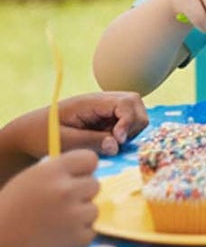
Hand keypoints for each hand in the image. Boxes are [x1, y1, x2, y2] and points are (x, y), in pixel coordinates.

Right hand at [0, 149, 99, 246]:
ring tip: (55, 225)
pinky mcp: (78, 239)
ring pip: (94, 209)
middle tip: (60, 207)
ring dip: (80, 217)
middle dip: (81, 195)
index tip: (75, 180)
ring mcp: (74, 215)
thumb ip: (56, 172)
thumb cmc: (9, 213)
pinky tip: (56, 240)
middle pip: (95, 185)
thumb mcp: (28, 181)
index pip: (90, 159)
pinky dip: (77, 237)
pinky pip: (90, 232)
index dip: (83, 171)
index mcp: (53, 172)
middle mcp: (66, 190)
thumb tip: (82, 171)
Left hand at [7, 94, 147, 160]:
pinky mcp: (104, 117)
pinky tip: (105, 143)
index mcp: (92, 101)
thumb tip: (116, 145)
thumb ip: (91, 141)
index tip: (117, 141)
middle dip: (132, 126)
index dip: (128, 121)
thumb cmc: (41, 135)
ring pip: (134, 113)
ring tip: (106, 144)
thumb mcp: (63, 141)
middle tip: (113, 144)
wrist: (28, 133)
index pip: (126, 102)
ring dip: (127, 131)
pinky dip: (121, 134)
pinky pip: (124, 122)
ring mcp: (105, 108)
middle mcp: (102, 101)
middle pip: (136, 104)